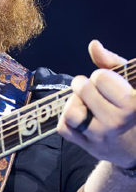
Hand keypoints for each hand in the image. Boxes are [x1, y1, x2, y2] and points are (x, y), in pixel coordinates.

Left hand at [57, 40, 135, 168]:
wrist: (133, 144)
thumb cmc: (128, 105)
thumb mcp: (129, 83)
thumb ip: (111, 62)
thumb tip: (93, 45)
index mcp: (133, 103)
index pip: (100, 77)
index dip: (100, 76)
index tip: (107, 83)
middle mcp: (117, 121)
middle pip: (83, 90)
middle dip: (83, 85)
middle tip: (90, 90)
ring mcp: (101, 136)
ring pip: (70, 112)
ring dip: (73, 104)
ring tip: (84, 104)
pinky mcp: (87, 147)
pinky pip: (63, 128)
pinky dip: (66, 120)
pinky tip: (80, 119)